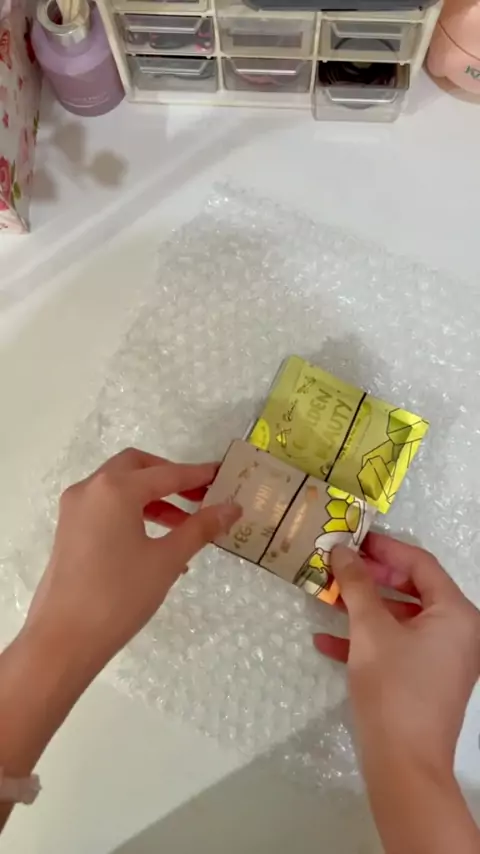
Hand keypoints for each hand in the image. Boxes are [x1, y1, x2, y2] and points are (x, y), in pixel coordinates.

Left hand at [24, 448, 240, 679]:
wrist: (63, 640)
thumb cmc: (119, 595)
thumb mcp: (167, 560)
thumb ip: (200, 528)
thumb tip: (232, 508)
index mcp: (115, 489)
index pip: (166, 474)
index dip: (198, 475)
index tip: (223, 475)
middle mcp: (90, 489)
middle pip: (137, 468)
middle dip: (170, 477)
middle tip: (200, 495)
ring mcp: (75, 509)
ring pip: (120, 487)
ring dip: (153, 497)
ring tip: (185, 524)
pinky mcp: (69, 530)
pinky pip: (107, 508)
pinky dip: (133, 512)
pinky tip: (158, 542)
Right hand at [314, 535, 479, 777]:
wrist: (404, 767)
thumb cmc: (394, 689)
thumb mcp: (371, 630)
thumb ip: (358, 585)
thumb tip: (343, 550)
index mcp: (456, 614)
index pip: (421, 564)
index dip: (385, 548)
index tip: (352, 539)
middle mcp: (457, 632)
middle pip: (412, 589)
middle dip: (371, 578)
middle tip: (338, 565)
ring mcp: (442, 658)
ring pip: (400, 619)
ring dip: (364, 608)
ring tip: (327, 596)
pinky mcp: (425, 680)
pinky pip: (396, 647)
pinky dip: (366, 641)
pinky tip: (325, 641)